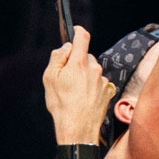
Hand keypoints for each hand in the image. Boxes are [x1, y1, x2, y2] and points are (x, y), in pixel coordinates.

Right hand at [42, 26, 113, 143]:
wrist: (78, 128)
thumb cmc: (61, 104)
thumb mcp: (49, 78)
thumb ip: (57, 58)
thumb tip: (66, 47)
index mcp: (79, 63)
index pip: (82, 38)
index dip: (78, 31)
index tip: (75, 30)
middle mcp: (95, 69)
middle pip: (86, 57)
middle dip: (77, 62)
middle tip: (66, 77)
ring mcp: (103, 80)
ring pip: (93, 71)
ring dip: (85, 76)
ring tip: (74, 92)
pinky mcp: (109, 91)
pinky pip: (100, 83)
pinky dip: (93, 86)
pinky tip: (84, 98)